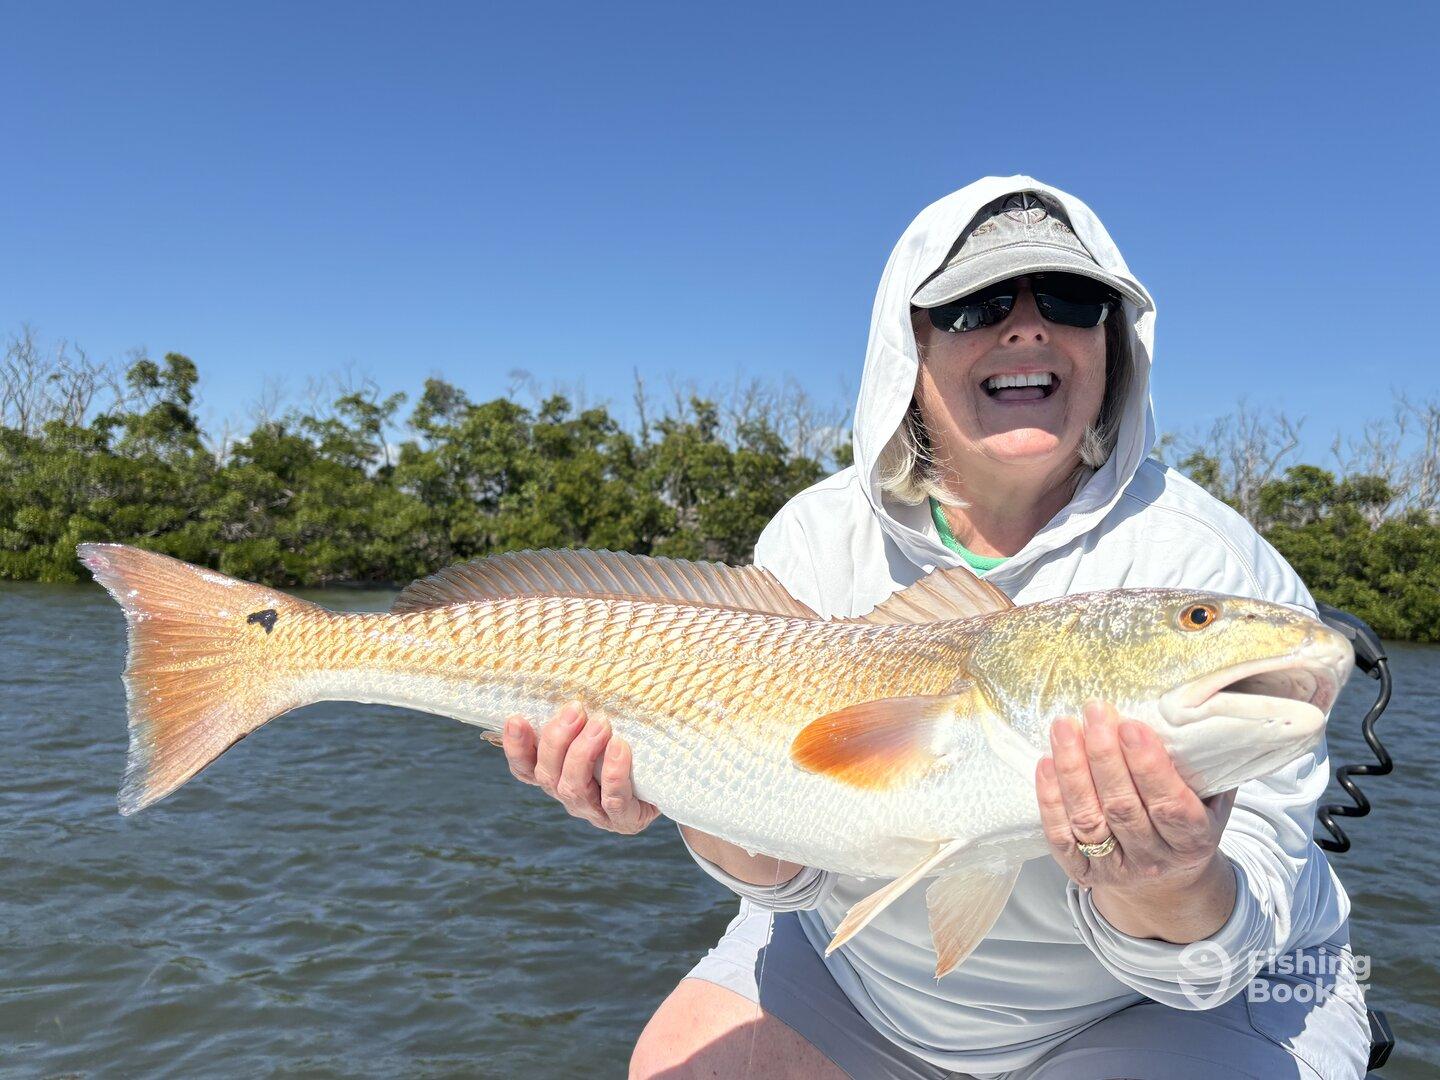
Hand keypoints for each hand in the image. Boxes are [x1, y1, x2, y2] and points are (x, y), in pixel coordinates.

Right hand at [501, 701, 659, 834]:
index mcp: (558, 775)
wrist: (671, 785)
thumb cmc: (631, 749)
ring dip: (582, 753)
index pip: (525, 767)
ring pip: (572, 788)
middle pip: (546, 774)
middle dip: (556, 740)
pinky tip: (620, 748)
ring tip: (600, 723)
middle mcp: (570, 795)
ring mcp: (594, 811)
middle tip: (575, 709)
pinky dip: (613, 773)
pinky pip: (613, 800)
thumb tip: (581, 672)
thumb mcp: (604, 731)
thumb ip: (585, 715)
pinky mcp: (623, 819)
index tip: (516, 717)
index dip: (515, 746)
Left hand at [1036, 699, 1237, 941]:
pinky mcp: (1083, 873)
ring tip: (1064, 727)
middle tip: (1094, 712)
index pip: (1171, 806)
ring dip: (1072, 769)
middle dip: (1105, 755)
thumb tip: (1194, 713)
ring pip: (1088, 819)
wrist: (1167, 881)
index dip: (1149, 767)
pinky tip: (1046, 762)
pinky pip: (1061, 836)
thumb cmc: (1187, 821)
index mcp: (1193, 841)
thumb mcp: (1212, 799)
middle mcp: (1154, 859)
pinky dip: (1050, 799)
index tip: (1131, 726)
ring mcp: (1117, 869)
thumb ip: (1205, 766)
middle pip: (1123, 808)